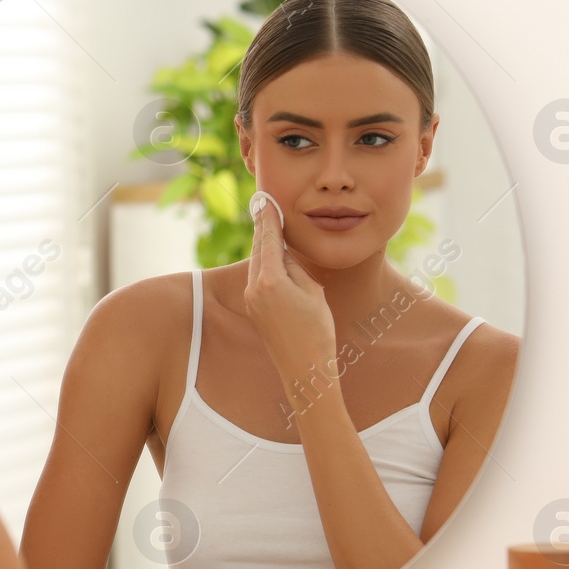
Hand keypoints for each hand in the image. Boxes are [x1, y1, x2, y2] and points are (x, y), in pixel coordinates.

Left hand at [243, 196, 336, 394]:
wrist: (304, 369)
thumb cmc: (317, 331)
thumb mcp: (312, 292)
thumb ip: (294, 269)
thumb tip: (283, 256)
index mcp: (270, 281)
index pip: (269, 240)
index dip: (269, 219)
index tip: (265, 200)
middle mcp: (254, 288)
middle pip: (259, 250)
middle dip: (264, 228)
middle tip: (263, 204)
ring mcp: (251, 300)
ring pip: (257, 264)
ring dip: (265, 246)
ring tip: (268, 225)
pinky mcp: (254, 309)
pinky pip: (258, 278)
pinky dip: (265, 264)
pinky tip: (271, 256)